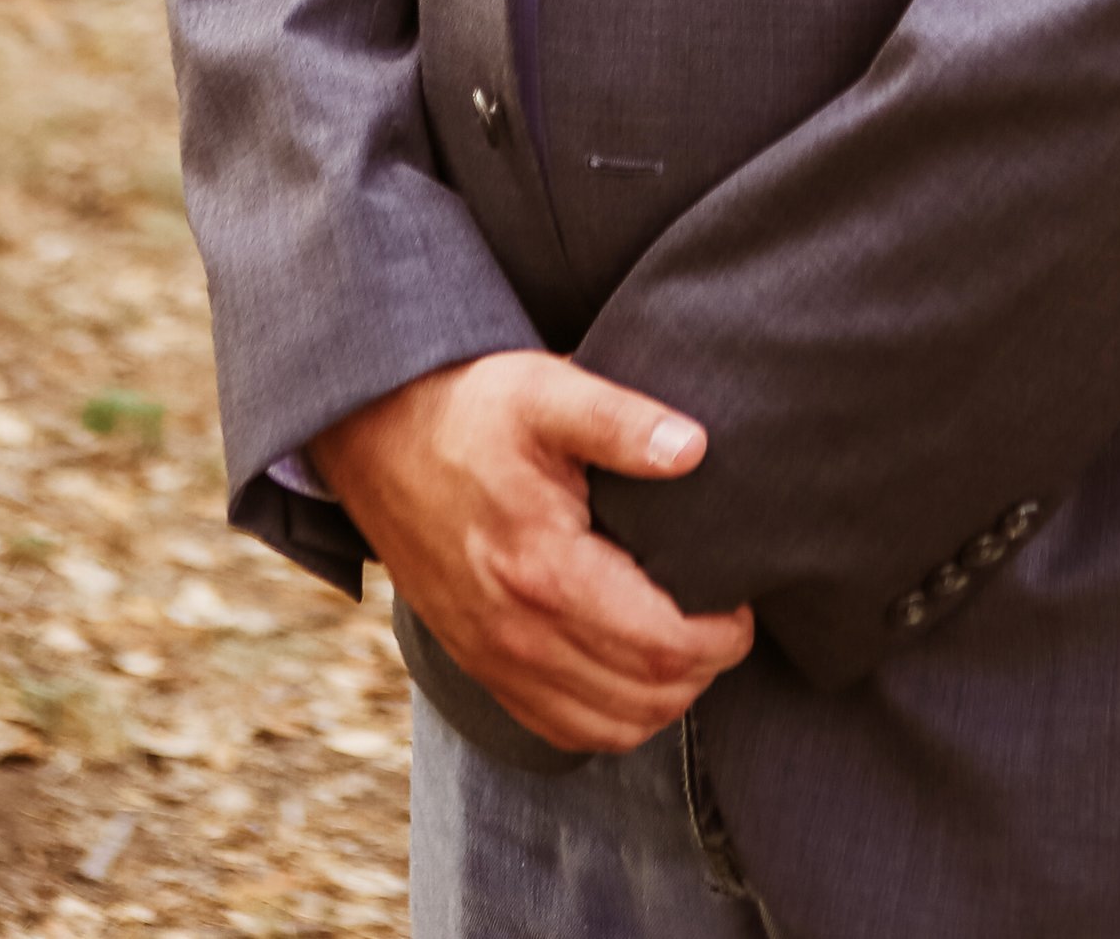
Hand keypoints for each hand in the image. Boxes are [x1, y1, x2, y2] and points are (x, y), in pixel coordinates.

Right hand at [309, 352, 753, 752]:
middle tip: (726, 619)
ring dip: (664, 699)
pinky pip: (563, 729)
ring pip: (610, 727)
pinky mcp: (479, 665)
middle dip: (705, 668)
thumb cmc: (469, 407)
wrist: (377, 435)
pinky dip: (613, 718)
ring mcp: (494, 658)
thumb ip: (623, 421)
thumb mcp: (546, 390)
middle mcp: (516, 633)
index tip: (743, 600)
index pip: (661, 646)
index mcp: (543, 569)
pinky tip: (632, 669)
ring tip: (688, 641)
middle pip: (646, 698)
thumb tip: (695, 449)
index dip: (722, 636)